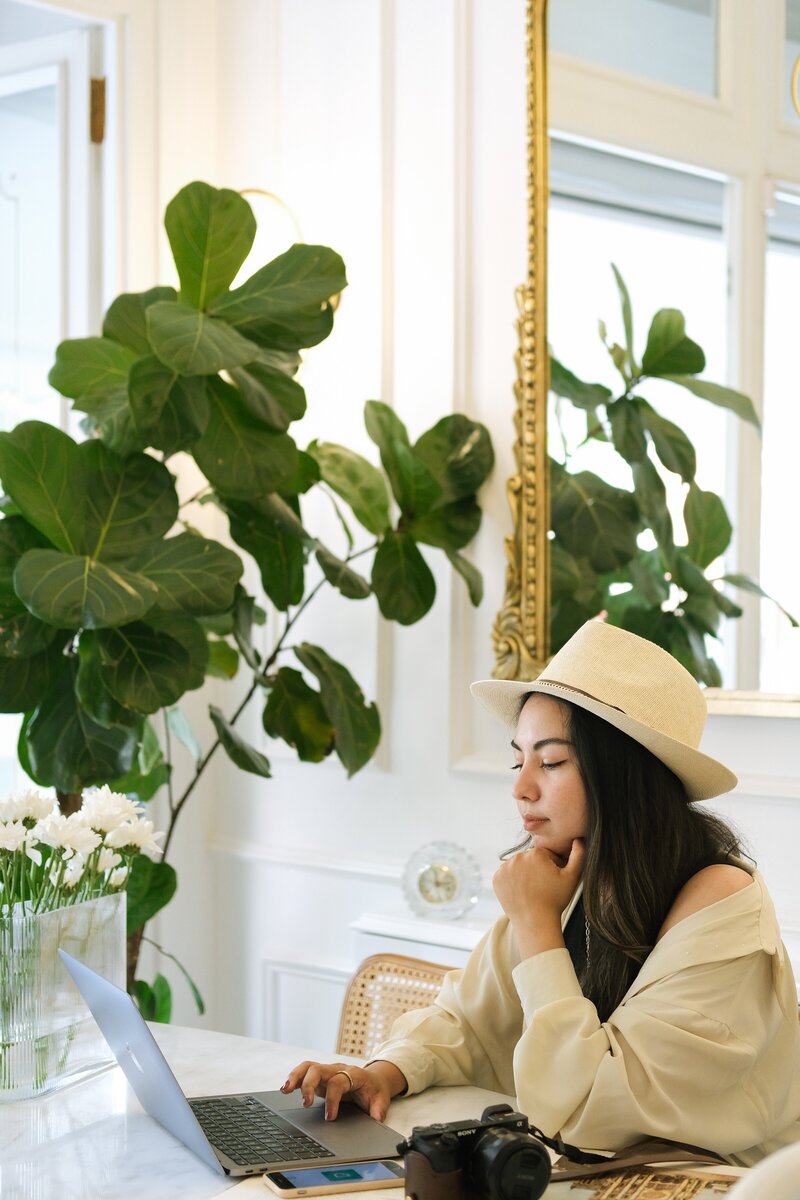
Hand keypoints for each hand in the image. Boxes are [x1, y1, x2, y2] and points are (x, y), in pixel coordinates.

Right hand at [280, 1059, 405, 1121]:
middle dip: (309, 1085)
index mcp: (353, 1074)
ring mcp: (328, 1072)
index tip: (330, 1118)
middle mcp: (338, 1069)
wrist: (374, 1080)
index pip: (338, 1082)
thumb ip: (379, 1109)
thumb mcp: (382, 1099)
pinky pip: (304, 1072)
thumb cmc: (375, 1090)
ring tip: (285, 1090)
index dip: (333, 1099)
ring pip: (308, 1067)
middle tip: (305, 1104)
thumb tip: (377, 1120)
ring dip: (295, 1077)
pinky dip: (294, 1078)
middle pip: (319, 1069)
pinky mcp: (320, 1077)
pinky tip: (285, 1089)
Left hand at [493, 838, 584, 957]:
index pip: (546, 854)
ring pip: (518, 866)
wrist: (535, 922)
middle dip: (538, 869)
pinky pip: (507, 875)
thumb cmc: (555, 901)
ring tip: (532, 889)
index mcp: (536, 853)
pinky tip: (521, 891)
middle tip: (543, 886)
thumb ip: (579, 855)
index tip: (553, 880)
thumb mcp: (572, 877)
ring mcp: (505, 868)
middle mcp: (518, 857)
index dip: (553, 867)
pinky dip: (513, 881)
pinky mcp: (497, 879)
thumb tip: (578, 839)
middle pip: (531, 859)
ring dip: (524, 873)